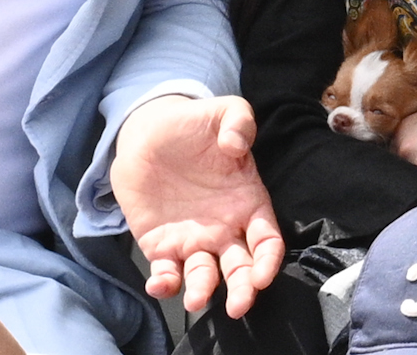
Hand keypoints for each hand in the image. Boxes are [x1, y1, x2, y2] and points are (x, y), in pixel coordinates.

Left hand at [110, 95, 284, 318]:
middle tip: (238, 305)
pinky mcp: (162, 246)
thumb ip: (239, 121)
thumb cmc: (193, 124)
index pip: (267, 240)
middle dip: (243, 290)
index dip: (268, 260)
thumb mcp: (222, 112)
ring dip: (203, 291)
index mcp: (247, 203)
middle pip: (241, 269)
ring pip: (205, 276)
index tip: (261, 275)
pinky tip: (159, 284)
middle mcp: (224, 229)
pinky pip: (167, 272)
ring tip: (195, 299)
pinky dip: (165, 284)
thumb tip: (236, 145)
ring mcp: (194, 240)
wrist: (148, 132)